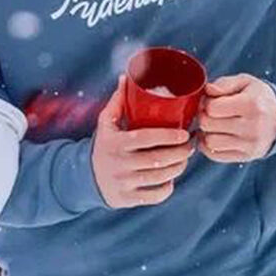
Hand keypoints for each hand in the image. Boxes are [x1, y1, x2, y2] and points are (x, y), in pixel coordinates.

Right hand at [91, 76, 193, 207]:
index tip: (184, 133)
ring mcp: (123, 183)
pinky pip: (154, 196)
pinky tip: (171, 178)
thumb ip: (117, 101)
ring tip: (185, 159)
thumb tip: (125, 76)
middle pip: (157, 159)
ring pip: (159, 177)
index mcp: (115, 143)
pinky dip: (167, 188)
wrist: (85, 177)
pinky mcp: (128, 199)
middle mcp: (119, 164)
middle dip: (180, 153)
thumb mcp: (105, 123)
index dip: (168, 136)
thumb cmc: (104, 144)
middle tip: (190, 145)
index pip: (145, 138)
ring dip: (178, 168)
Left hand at [198, 73, 275, 161]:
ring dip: (205, 132)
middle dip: (204, 116)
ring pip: (209, 141)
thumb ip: (223, 84)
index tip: (211, 101)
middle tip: (210, 112)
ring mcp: (250, 145)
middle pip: (208, 125)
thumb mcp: (245, 82)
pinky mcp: (247, 157)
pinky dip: (208, 146)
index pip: (212, 108)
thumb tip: (208, 91)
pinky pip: (214, 155)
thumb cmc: (260, 98)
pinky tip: (214, 135)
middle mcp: (252, 127)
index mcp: (251, 105)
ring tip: (213, 124)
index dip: (206, 102)